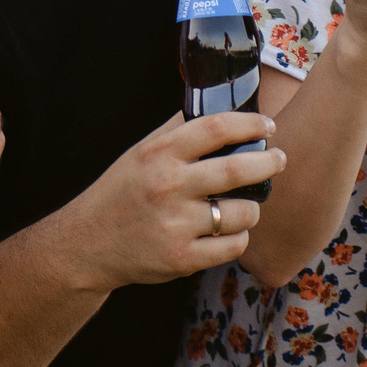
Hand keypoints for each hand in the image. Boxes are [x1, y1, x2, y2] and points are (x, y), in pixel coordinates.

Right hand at [56, 112, 284, 289]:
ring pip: (242, 213)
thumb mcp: (139, 154)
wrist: (88, 243)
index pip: (215, 128)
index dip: (249, 124)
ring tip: (246, 206)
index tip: (268, 125)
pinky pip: (233, 246)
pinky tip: (228, 232)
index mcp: (159, 154)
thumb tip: (216, 108)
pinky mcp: (182, 258)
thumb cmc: (119, 193)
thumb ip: (174, 133)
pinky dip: (238, 238)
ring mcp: (175, 224)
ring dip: (252, 209)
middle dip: (268, 163)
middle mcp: (168, 186)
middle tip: (279, 159)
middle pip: (237, 170)